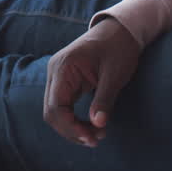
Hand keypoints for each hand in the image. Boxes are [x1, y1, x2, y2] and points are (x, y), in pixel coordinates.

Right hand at [43, 18, 140, 146]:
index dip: (70, 127)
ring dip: (72, 127)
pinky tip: (90, 125)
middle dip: (71, 130)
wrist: (120, 29)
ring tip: (96, 135)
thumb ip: (105, 100)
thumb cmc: (118, 47)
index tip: (90, 137)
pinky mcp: (65, 81)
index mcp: (64, 67)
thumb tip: (98, 125)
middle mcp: (55, 72)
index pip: (56, 106)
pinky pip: (62, 106)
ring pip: (55, 111)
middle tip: (95, 140)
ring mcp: (58, 76)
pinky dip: (74, 119)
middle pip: (51, 112)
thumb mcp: (115, 74)